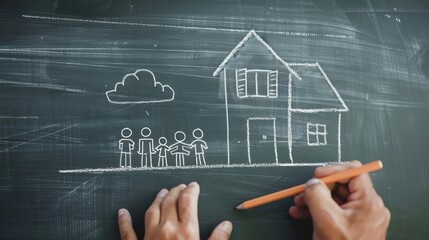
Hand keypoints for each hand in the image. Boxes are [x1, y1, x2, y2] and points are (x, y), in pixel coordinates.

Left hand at [118, 182, 232, 239]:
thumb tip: (226, 225)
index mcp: (186, 231)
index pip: (188, 202)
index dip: (191, 190)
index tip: (194, 186)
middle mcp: (167, 229)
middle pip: (170, 202)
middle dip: (176, 191)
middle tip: (180, 186)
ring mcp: (149, 238)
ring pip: (152, 211)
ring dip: (157, 199)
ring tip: (162, 192)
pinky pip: (128, 232)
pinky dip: (124, 221)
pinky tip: (122, 213)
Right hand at [289, 160, 389, 239]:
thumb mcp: (325, 219)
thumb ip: (316, 195)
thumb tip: (312, 183)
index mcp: (369, 202)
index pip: (354, 171)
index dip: (333, 170)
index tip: (316, 176)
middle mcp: (369, 207)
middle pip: (342, 185)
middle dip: (319, 188)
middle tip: (302, 193)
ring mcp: (362, 217)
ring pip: (336, 198)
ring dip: (315, 199)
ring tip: (298, 205)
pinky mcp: (354, 225)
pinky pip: (336, 210)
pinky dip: (319, 210)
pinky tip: (302, 213)